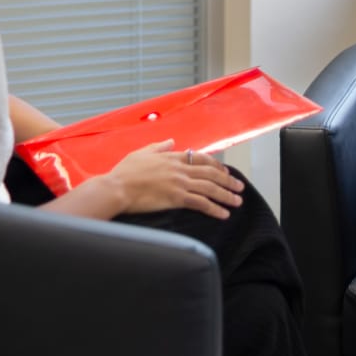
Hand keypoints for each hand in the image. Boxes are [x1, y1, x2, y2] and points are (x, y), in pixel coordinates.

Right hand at [102, 139, 245, 218]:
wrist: (116, 187)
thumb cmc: (124, 172)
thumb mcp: (142, 152)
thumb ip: (159, 147)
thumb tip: (171, 141)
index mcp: (172, 157)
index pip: (201, 158)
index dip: (216, 165)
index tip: (226, 172)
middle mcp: (180, 168)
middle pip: (211, 173)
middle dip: (228, 180)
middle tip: (239, 187)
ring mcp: (179, 183)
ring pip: (210, 188)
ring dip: (226, 195)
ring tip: (237, 201)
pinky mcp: (176, 198)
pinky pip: (201, 203)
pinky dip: (215, 209)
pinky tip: (224, 214)